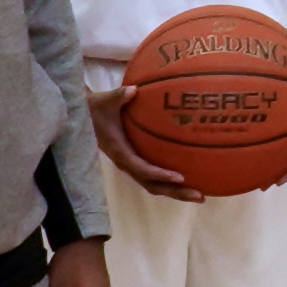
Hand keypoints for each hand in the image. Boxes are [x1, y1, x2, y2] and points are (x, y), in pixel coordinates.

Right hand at [90, 88, 210, 203]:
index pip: (141, 168)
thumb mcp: (104, 101)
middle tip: (200, 196)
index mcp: (120, 152)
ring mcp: (132, 165)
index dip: (160, 174)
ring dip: (177, 191)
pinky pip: (156, 177)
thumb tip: (133, 90)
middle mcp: (127, 163)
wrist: (86, 117)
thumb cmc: (97, 109)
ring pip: (155, 184)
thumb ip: (118, 96)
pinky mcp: (137, 162)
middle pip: (153, 185)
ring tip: (201, 194)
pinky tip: (193, 177)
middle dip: (176, 192)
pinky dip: (172, 182)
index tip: (180, 177)